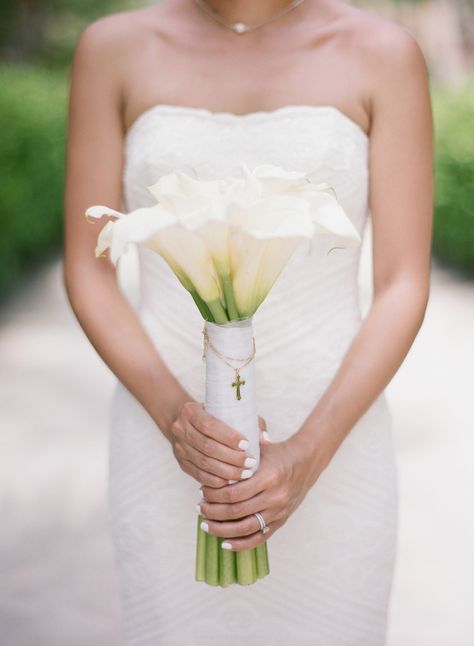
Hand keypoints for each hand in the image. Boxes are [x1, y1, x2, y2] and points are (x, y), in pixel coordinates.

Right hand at [170, 400, 269, 487]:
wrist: (189, 422)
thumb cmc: (217, 415)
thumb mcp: (231, 411)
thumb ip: (251, 422)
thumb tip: (266, 440)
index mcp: (191, 411)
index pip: (209, 425)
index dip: (228, 437)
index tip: (246, 444)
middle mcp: (181, 428)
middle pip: (207, 447)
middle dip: (231, 458)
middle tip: (250, 463)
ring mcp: (179, 447)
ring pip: (204, 463)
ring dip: (226, 471)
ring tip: (245, 474)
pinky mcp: (181, 463)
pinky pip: (199, 475)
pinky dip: (215, 480)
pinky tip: (230, 482)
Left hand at [198, 434, 320, 550]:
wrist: (306, 462)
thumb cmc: (278, 453)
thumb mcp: (260, 449)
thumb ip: (239, 454)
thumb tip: (213, 457)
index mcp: (268, 477)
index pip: (234, 491)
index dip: (214, 494)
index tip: (201, 491)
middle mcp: (275, 496)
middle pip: (236, 511)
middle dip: (213, 511)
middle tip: (198, 508)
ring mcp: (279, 511)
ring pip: (245, 528)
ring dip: (221, 529)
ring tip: (205, 525)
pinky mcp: (281, 521)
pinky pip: (259, 538)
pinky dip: (241, 544)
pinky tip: (224, 543)